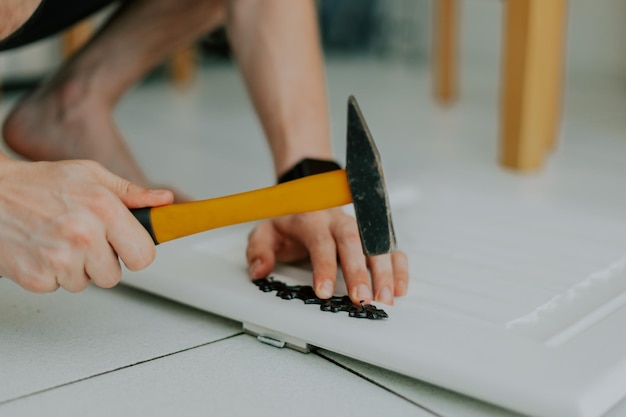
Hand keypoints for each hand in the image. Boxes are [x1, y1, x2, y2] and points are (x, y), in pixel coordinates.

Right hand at [0, 159, 173, 292]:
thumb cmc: (37, 183)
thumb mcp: (90, 176)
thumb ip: (131, 193)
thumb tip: (164, 201)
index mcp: (103, 208)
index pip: (144, 255)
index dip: (135, 252)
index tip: (125, 246)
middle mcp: (83, 235)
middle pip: (115, 276)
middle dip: (104, 262)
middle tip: (85, 241)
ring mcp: (59, 259)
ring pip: (86, 283)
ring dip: (76, 268)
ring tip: (58, 240)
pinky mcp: (37, 278)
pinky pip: (59, 287)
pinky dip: (51, 273)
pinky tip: (42, 250)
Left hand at [246, 208, 408, 304]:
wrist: (308, 196)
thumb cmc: (290, 220)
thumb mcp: (265, 231)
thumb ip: (259, 250)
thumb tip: (260, 269)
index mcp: (311, 218)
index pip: (319, 241)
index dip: (323, 267)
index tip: (323, 291)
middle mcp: (338, 220)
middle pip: (353, 242)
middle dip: (359, 272)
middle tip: (361, 298)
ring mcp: (358, 226)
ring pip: (376, 244)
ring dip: (384, 272)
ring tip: (386, 298)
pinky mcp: (371, 234)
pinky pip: (390, 246)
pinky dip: (398, 266)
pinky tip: (399, 287)